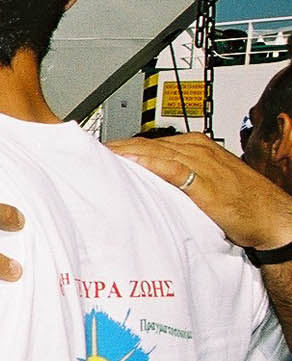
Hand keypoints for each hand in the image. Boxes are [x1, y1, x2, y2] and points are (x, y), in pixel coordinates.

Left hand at [111, 134, 291, 250]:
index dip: (121, 147)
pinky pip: (171, 168)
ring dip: (125, 153)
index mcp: (196, 146)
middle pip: (146, 144)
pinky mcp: (204, 181)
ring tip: (99, 157)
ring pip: (154, 152)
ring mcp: (201, 163)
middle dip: (117, 148)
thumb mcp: (203, 184)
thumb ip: (176, 179)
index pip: (149, 143)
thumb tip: (146, 183)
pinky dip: (149, 163)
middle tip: (89, 154)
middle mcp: (197, 149)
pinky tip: (130, 163)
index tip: (98, 153)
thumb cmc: (241, 204)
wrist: (272, 218)